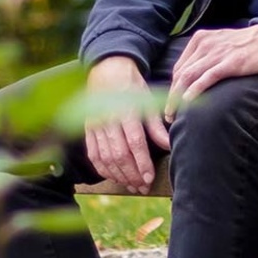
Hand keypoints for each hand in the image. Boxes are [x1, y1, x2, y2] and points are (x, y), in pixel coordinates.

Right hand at [83, 56, 169, 191]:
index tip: (149, 178)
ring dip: (119, 175)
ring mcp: (95, 125)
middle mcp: (108, 119)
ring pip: (105, 158)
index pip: (134, 143)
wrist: (107, 69)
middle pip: (119, 154)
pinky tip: (115, 177)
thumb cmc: (132, 86)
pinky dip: (103, 169)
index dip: (142, 163)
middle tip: (143, 188)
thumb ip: (156, 126)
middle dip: (132, 175)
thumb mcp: (148, 101)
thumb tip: (169, 146)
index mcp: (126, 111)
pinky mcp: (87, 129)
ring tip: (132, 186)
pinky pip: (93, 154)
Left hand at [166, 26, 257, 114]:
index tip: (170, 103)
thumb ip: (206, 56)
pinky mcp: (230, 63)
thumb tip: (193, 78)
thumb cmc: (248, 45)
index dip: (172, 88)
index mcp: (200, 39)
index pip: (179, 67)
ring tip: (173, 115)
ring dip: (177, 98)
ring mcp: (217, 53)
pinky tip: (187, 103)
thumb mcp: (221, 43)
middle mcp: (205, 44)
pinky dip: (194, 92)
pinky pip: (206, 79)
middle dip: (170, 96)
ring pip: (188, 77)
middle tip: (168, 114)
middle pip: (180, 74)